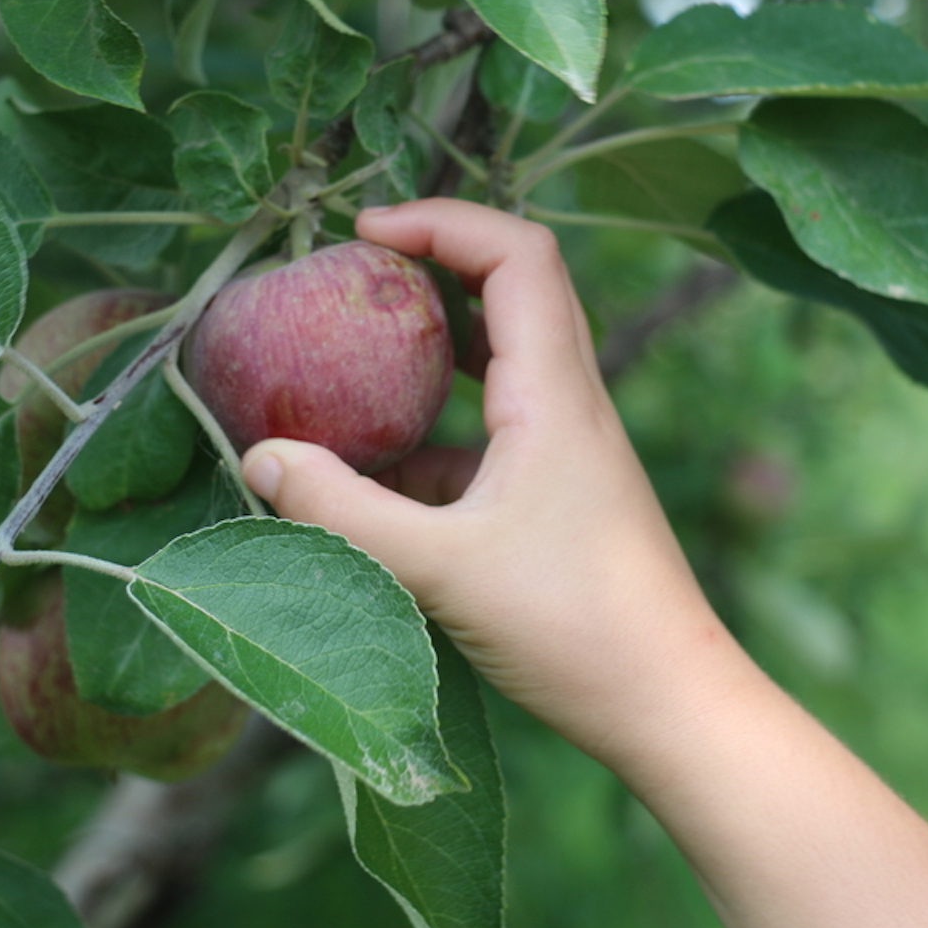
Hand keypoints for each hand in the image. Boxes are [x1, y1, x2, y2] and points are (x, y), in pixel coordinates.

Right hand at [241, 199, 719, 752]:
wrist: (669, 706)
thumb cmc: (575, 629)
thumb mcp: (441, 569)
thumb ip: (343, 513)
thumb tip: (258, 457)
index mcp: (555, 395)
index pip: (515, 254)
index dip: (443, 221)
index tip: (364, 233)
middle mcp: (569, 406)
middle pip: (509, 292)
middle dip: (429, 270)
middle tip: (350, 278)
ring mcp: (566, 453)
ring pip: (496, 368)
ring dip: (426, 354)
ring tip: (346, 365)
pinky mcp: (555, 500)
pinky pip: (486, 439)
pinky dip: (428, 439)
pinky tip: (370, 480)